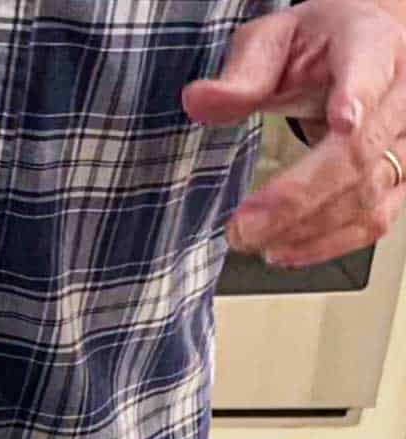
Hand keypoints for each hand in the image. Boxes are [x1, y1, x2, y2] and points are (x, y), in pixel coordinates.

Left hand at [183, 0, 405, 267]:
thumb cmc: (320, 43)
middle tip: (243, 227)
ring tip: (254, 243)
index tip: (341, 122)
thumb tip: (199, 100)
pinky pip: (375, 219)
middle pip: (359, 152)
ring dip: (306, 229)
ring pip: (369, 193)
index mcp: (373, 43)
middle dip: (296, 197)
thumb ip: (242, 72)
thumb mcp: (275, 40)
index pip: (371, 68)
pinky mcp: (401, 175)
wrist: (365, 49)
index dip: (358, 96)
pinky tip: (285, 251)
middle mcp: (401, 92)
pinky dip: (327, 244)